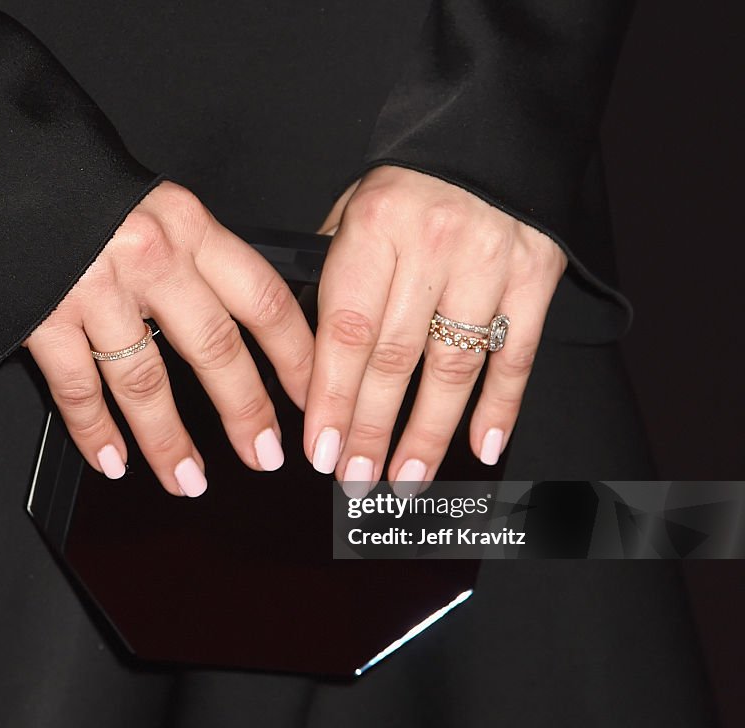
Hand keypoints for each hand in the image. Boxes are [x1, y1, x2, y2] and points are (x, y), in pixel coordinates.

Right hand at [25, 182, 313, 496]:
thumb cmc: (72, 180)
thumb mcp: (150, 201)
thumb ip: (189, 250)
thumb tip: (232, 309)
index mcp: (186, 225)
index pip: (262, 298)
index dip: (294, 355)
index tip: (313, 393)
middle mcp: (149, 257)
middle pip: (215, 349)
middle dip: (245, 412)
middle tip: (264, 455)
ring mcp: (94, 288)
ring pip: (146, 383)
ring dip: (170, 442)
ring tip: (188, 481)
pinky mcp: (40, 313)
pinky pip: (78, 388)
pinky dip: (96, 433)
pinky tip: (113, 461)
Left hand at [306, 166, 566, 492]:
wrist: (492, 130)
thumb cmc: (411, 181)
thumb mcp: (354, 209)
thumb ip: (332, 275)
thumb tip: (310, 354)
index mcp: (376, 226)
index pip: (346, 329)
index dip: (332, 397)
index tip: (320, 448)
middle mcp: (433, 245)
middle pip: (395, 358)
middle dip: (371, 428)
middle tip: (355, 478)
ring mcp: (490, 262)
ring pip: (454, 366)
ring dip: (427, 431)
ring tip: (405, 476)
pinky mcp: (536, 276)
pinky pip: (516, 354)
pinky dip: (500, 406)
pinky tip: (480, 447)